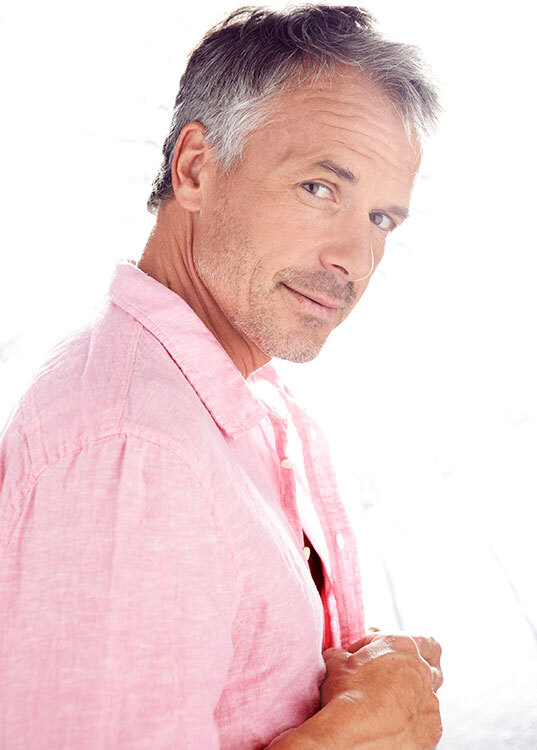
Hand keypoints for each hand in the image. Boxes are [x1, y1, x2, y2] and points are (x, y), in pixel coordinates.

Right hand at [321, 631, 442, 749]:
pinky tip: (395, 727)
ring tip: (390, 708)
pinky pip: (427, 723)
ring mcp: (431, 701)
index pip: (426, 642)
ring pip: (429, 697)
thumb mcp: (337, 662)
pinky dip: (415, 724)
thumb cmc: (345, 692)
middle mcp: (423, 671)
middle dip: (416, 674)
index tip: (391, 658)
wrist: (353, 731)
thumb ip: (344, 654)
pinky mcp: (432, 729)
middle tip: (395, 680)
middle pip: (431, 669)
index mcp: (403, 646)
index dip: (414, 649)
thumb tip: (338, 655)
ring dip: (414, 699)